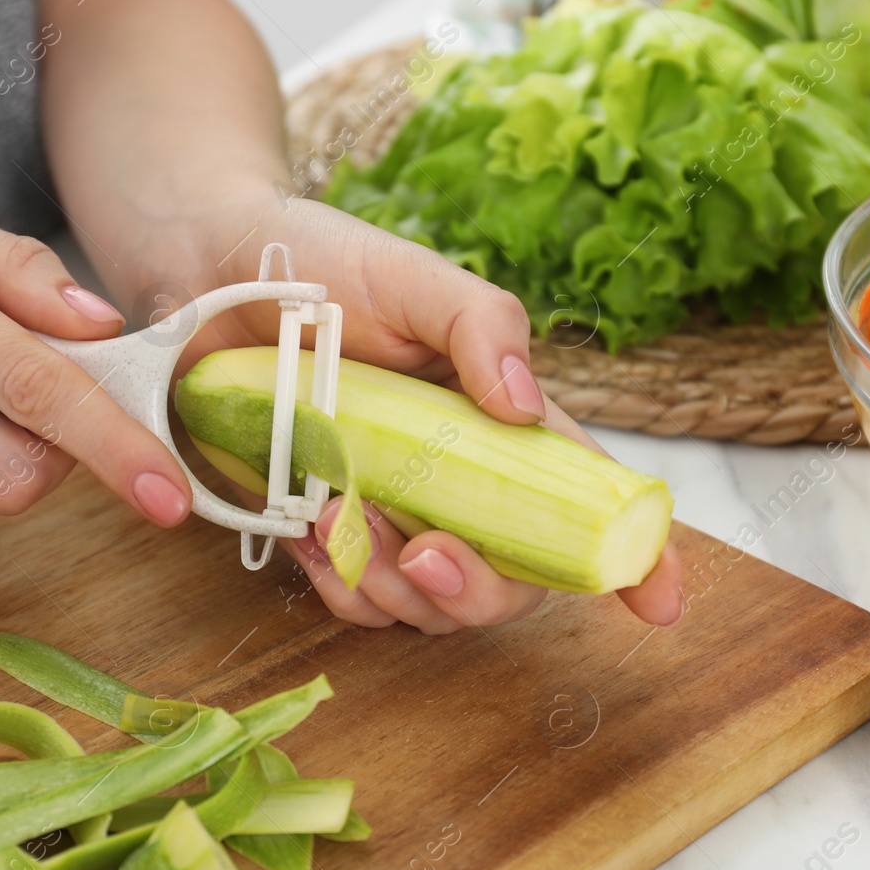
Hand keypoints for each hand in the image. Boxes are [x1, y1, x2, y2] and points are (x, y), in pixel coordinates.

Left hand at [156, 194, 684, 631]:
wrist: (209, 273)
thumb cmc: (322, 263)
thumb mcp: (413, 278)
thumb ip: (481, 325)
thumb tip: (523, 404)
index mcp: (500, 425)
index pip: (585, 497)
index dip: (635, 556)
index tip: (660, 606)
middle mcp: (457, 481)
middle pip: (510, 580)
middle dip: (477, 589)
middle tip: (423, 551)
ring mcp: (392, 513)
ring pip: (428, 605)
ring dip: (389, 584)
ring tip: (331, 511)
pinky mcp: (325, 533)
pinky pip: (353, 600)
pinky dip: (333, 582)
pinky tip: (302, 528)